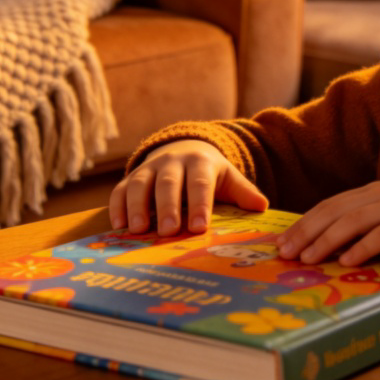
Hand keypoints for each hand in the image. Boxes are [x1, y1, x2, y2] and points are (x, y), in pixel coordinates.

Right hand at [108, 140, 267, 235]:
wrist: (182, 148)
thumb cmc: (208, 172)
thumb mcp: (228, 177)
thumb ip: (243, 192)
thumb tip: (262, 207)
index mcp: (200, 162)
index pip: (200, 183)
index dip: (200, 205)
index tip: (200, 227)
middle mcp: (172, 162)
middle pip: (168, 182)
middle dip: (168, 207)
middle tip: (170, 231)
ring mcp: (149, 168)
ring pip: (140, 184)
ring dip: (138, 206)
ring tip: (139, 231)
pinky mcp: (131, 177)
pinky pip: (119, 190)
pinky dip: (118, 206)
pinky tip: (118, 226)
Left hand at [276, 181, 379, 266]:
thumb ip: (374, 224)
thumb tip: (340, 248)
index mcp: (376, 191)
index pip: (331, 205)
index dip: (305, 222)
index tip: (282, 242)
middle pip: (335, 211)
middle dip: (306, 232)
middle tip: (284, 254)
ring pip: (354, 220)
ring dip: (327, 240)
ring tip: (307, 260)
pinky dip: (364, 246)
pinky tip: (347, 260)